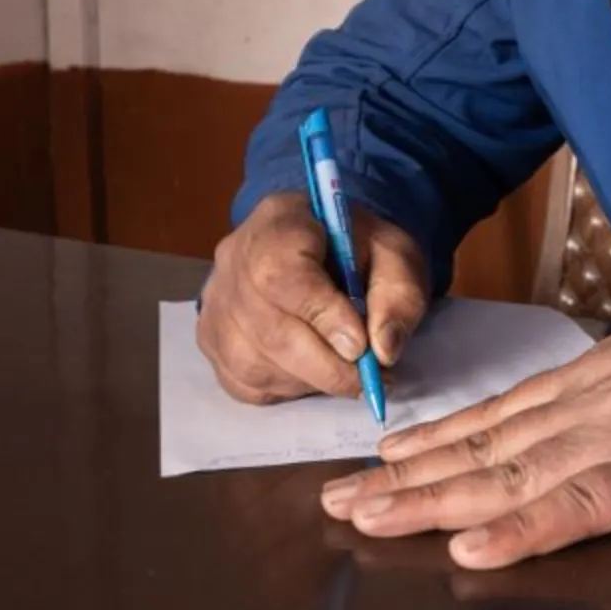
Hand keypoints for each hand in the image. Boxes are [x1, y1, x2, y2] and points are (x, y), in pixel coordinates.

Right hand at [196, 190, 427, 403]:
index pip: (282, 273)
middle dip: (326, 365)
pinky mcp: (210, 338)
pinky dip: (284, 389)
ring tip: (346, 372)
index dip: (321, 316)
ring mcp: (215, 300)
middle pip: (267, 327)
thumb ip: (399, 297)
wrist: (325, 248)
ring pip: (252, 362)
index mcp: (280, 220)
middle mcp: (234, 259)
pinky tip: (312, 373)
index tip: (360, 345)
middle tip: (369, 378)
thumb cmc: (360, 251)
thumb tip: (383, 350)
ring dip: (308, 380)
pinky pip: (241, 381)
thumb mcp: (397, 257)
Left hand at [320, 263, 610, 568]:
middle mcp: (582, 409)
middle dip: (404, 479)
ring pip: (503, 478)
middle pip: (478, 450)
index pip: (492, 418)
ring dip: (432, 501)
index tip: (374, 460)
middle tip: (336, 501)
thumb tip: (589, 406)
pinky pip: (574, 510)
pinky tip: (475, 548)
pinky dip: (521, 531)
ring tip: (371, 519)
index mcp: (588, 384)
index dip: (430, 443)